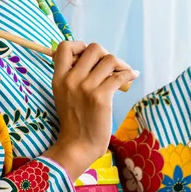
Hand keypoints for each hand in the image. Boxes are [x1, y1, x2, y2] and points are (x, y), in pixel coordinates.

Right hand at [43, 41, 138, 178]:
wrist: (78, 145)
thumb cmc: (74, 121)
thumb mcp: (64, 94)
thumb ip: (72, 77)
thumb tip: (92, 59)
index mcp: (58, 78)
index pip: (64, 46)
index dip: (80, 46)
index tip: (89, 58)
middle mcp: (70, 79)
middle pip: (93, 49)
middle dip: (105, 55)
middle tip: (110, 67)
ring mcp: (85, 88)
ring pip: (109, 60)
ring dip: (120, 64)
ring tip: (123, 73)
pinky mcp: (101, 97)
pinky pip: (119, 75)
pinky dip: (129, 73)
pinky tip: (132, 77)